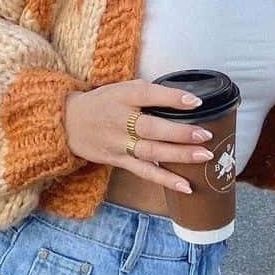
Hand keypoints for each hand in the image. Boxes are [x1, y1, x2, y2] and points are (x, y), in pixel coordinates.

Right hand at [64, 80, 214, 194]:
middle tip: (206, 134)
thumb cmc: (104, 102)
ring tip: (204, 156)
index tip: (196, 102)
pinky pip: (145, 172)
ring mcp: (119, 143)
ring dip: (179, 155)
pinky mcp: (119, 161)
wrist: (68, 122)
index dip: (172, 98)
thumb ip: (149, 94)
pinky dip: (165, 180)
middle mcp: (120, 120)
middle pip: (152, 128)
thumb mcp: (122, 89)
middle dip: (180, 133)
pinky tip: (185, 186)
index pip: (149, 95)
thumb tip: (185, 100)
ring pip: (151, 151)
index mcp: (123, 96)